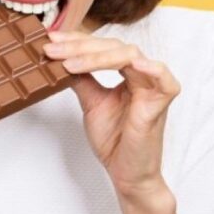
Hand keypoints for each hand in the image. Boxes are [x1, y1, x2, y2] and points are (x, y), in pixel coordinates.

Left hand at [43, 31, 180, 196]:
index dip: (76, 40)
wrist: (126, 173)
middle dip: (79, 46)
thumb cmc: (114, 139)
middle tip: (53, 49)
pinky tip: (130, 64)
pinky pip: (163, 78)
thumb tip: (60, 56)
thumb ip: (81, 78)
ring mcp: (152, 86)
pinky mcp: (161, 102)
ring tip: (69, 64)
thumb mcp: (90, 101)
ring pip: (129, 55)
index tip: (50, 40)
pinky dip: (149, 68)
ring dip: (97, 57)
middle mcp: (141, 73)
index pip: (102, 46)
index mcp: (127, 71)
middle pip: (112, 46)